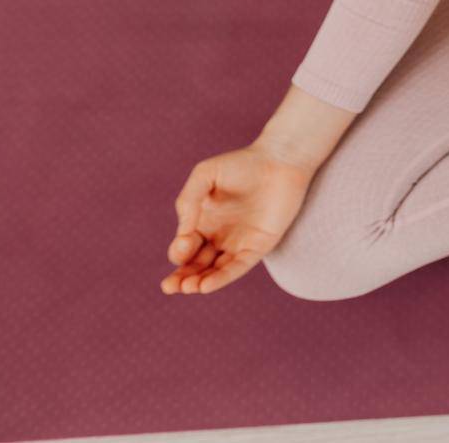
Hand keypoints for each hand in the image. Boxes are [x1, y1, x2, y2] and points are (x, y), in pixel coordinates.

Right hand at [161, 143, 313, 294]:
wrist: (279, 160)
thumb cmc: (241, 164)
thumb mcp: (204, 176)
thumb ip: (187, 202)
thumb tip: (182, 235)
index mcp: (204, 222)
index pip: (185, 247)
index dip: (179, 251)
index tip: (184, 243)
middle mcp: (220, 236)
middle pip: (197, 265)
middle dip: (182, 278)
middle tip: (170, 287)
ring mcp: (239, 243)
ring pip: (215, 271)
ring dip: (200, 282)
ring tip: (188, 288)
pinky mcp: (259, 246)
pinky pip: (238, 267)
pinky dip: (222, 278)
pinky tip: (206, 286)